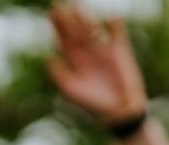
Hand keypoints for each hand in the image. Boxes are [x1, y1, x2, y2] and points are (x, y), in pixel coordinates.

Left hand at [47, 5, 147, 127]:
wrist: (118, 110)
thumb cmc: (93, 103)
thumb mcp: (72, 90)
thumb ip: (59, 75)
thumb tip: (48, 58)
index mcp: (74, 59)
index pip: (64, 38)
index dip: (58, 25)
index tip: (52, 12)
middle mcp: (88, 51)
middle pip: (76, 29)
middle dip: (69, 17)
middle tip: (62, 3)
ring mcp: (103, 49)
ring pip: (93, 28)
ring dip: (86, 18)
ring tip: (80, 8)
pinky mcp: (120, 50)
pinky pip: (116, 32)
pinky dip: (114, 24)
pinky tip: (110, 17)